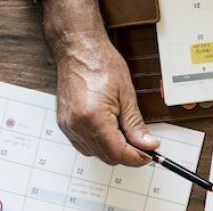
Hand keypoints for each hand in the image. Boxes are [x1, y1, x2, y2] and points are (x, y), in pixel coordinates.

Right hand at [53, 33, 157, 165]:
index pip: (117, 153)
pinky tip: (109, 131)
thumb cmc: (100, 64)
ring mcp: (68, 126)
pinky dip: (99, 144)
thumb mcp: (126, 95)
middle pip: (106, 157)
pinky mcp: (65, 124)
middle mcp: (77, 125)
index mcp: (94, 117)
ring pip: (95, 154)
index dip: (136, 158)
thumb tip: (148, 145)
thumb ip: (136, 125)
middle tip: (142, 145)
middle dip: (127, 155)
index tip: (148, 155)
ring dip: (112, 150)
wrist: (78, 50)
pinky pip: (84, 145)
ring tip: (125, 134)